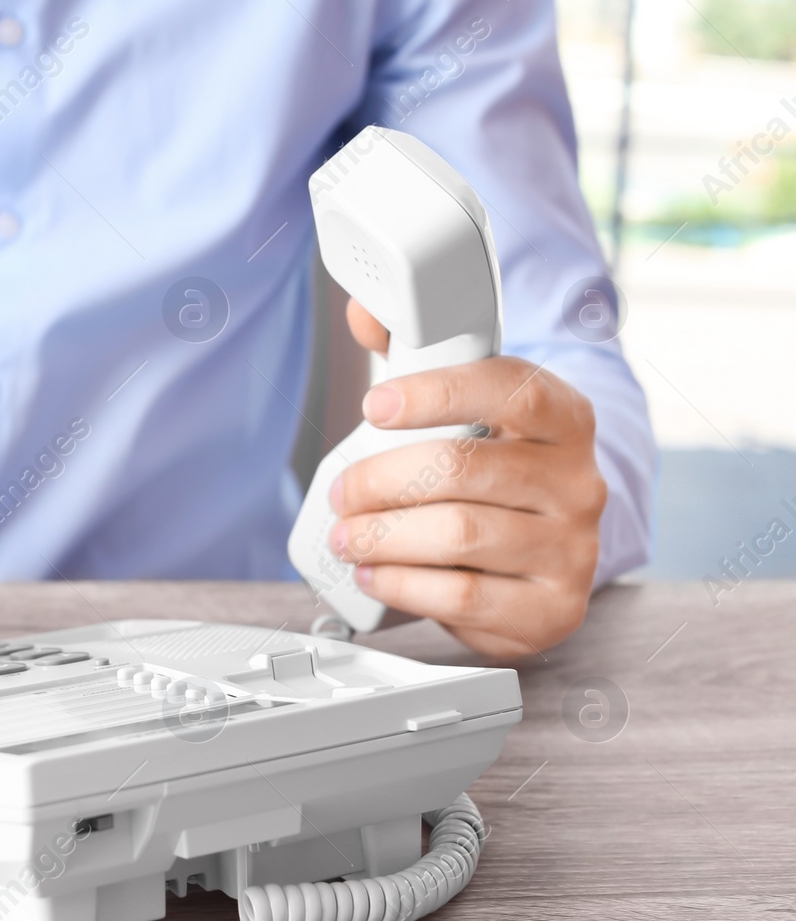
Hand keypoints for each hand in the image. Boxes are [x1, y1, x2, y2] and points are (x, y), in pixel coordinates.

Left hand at [328, 300, 606, 656]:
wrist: (542, 558)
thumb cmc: (493, 474)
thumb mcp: (468, 414)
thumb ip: (415, 355)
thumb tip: (365, 311)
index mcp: (566, 419)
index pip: (510, 390)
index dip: (436, 393)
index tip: (375, 406)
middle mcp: (579, 482)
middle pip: (466, 469)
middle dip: (382, 480)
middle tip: (341, 492)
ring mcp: (572, 549)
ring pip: (460, 535)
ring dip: (382, 535)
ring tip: (346, 535)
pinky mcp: (552, 608)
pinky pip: (462, 595)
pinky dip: (402, 583)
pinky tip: (373, 571)